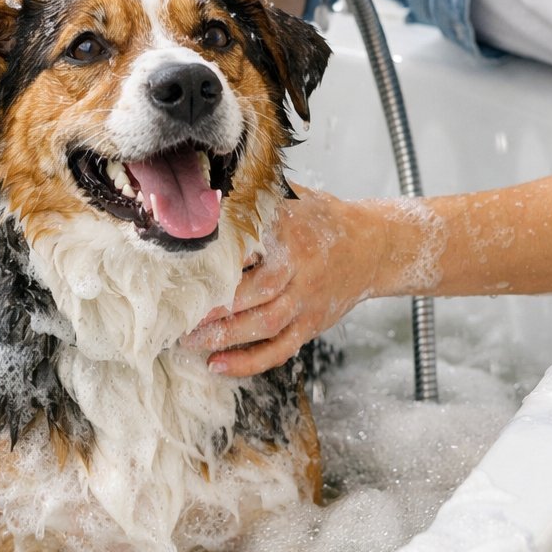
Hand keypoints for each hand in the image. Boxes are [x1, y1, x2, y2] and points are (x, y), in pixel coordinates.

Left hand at [181, 186, 382, 375]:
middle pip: (257, 293)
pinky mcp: (311, 325)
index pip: (252, 249)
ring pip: (265, 325)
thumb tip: (212, 186)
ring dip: (224, 337)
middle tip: (178, 313)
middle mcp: (301, 269)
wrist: (372, 246)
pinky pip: (280, 350)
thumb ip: (256, 197)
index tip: (187, 270)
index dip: (219, 262)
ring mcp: (308, 301)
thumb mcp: (294, 198)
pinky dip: (248, 362)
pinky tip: (218, 364)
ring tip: (188, 340)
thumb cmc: (323, 221)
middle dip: (215, 307)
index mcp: (293, 233)